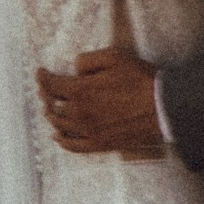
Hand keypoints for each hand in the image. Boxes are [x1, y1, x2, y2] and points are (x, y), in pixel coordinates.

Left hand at [38, 50, 167, 159]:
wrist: (163, 107)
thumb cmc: (141, 80)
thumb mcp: (114, 57)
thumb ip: (88, 60)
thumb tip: (75, 69)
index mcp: (81, 90)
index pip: (51, 84)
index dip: (42, 77)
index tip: (40, 72)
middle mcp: (79, 113)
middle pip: (52, 105)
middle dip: (45, 95)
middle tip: (44, 89)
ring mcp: (88, 131)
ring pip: (59, 125)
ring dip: (52, 115)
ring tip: (51, 109)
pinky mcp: (100, 144)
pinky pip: (73, 146)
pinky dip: (62, 141)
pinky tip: (58, 136)